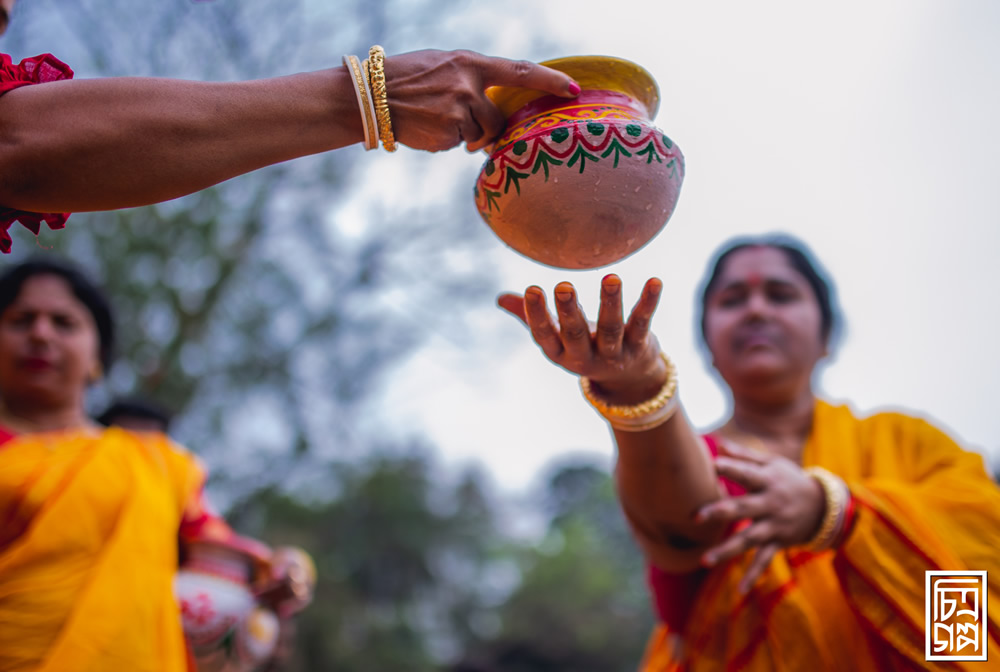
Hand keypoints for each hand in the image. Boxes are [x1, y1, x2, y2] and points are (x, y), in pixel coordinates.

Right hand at [385, 49, 578, 152]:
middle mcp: (469, 85)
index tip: (575, 90)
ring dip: (462, 135)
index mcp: (470, 63)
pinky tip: (425, 128)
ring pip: (478, 136)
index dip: (550, 81)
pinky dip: (445, 142)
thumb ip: (472, 80)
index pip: (520, 71)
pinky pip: (457, 145)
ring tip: (434, 120)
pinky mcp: (448, 134)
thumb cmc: (407, 79)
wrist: (371, 96)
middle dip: (484, 128)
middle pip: (497, 119)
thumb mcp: (443, 66)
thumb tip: (496, 109)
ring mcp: (459, 111)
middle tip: (459, 122)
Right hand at [497, 275, 665, 403]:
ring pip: (612, 329)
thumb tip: (501, 299)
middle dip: (570, 311)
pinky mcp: (640, 347)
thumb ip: (530, 317)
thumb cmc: (585, 347)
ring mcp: (613, 354)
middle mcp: (585, 357)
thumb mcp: (557, 338)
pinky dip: (648, 302)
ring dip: (611, 303)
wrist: (628, 381)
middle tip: (564, 286)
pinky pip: (643, 322)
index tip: (532, 289)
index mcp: (560, 352)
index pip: (544, 335)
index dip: (537, 315)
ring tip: (611, 278)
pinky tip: (655, 281)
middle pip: (577, 334)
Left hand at [693, 441, 825, 592]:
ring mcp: (774, 525)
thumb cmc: (789, 479)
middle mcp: (770, 503)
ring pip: (748, 539)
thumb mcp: (773, 463)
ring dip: (726, 550)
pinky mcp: (778, 542)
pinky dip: (753, 576)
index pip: (746, 472)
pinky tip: (740, 590)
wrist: (825, 506)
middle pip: (742, 507)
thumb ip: (745, 455)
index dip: (730, 467)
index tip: (711, 464)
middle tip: (695, 516)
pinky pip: (764, 561)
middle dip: (719, 512)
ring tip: (703, 560)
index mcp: (768, 480)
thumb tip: (718, 443)